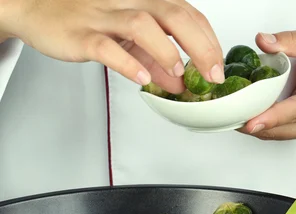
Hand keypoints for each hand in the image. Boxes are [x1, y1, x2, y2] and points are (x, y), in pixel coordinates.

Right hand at [0, 0, 224, 92]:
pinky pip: (106, 47)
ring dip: (166, 50)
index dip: (209, 40)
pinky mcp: (82, 34)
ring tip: (178, 74)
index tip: (219, 66)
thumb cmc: (86, 19)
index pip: (188, 14)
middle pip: (174, 15)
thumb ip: (155, 60)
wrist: (36, 8)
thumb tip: (179, 84)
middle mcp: (129, 3)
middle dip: (200, 46)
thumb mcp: (128, 39)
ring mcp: (104, 17)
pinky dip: (127, 63)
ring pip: (142, 25)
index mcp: (145, 1)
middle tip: (212, 74)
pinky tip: (141, 78)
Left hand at [238, 28, 295, 141]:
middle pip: (283, 130)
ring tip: (232, 115)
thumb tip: (263, 41)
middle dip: (254, 124)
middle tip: (226, 115)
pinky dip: (265, 124)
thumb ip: (293, 41)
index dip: (272, 118)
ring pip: (280, 134)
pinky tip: (249, 114)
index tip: (250, 123)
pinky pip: (282, 131)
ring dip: (257, 126)